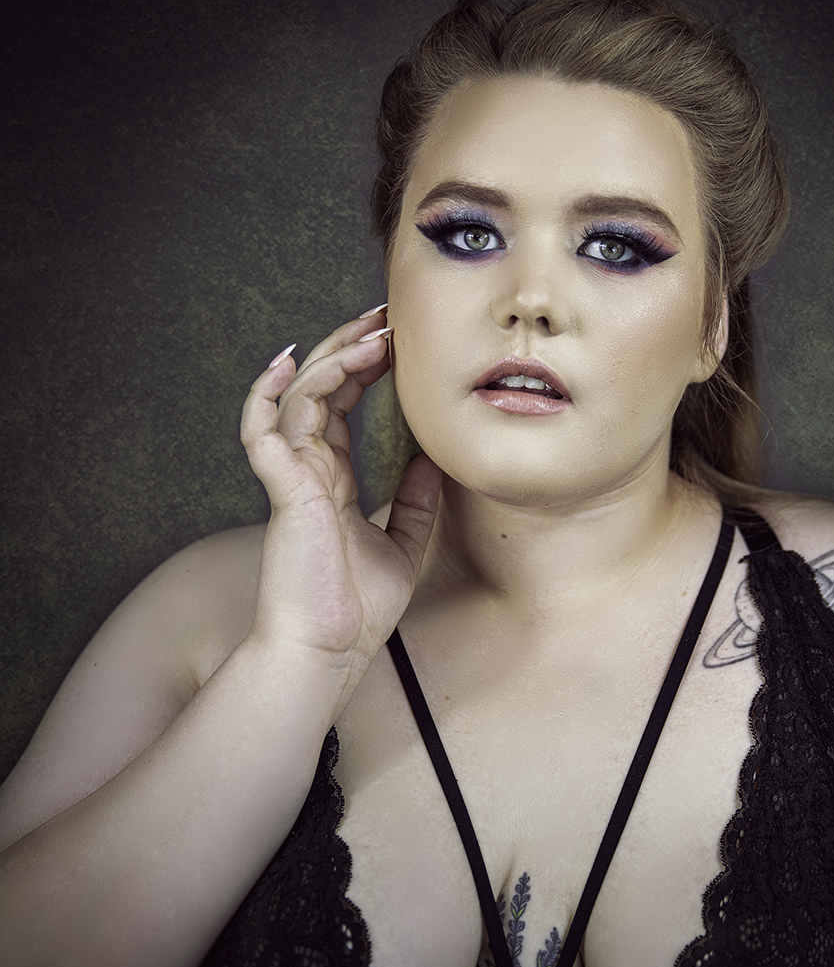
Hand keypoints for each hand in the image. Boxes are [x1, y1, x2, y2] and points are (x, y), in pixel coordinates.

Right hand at [240, 308, 440, 696]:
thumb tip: (437, 456)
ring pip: (300, 397)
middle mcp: (308, 471)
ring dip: (335, 359)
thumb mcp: (405, 543)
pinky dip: (267, 391)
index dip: (364, 368)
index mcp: (331, 481)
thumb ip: (417, 499)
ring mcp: (291, 477)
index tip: (396, 340)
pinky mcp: (282, 489)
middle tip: (385, 315)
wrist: (328, 651)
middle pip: (320, 389)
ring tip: (372, 334)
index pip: (340, 407)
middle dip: (350, 346)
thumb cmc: (356, 610)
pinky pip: (263, 429)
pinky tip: (286, 360)